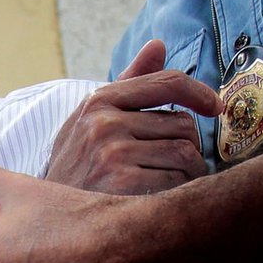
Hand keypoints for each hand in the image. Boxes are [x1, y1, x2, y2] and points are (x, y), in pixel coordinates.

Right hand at [46, 40, 222, 193]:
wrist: (49, 218)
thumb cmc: (78, 167)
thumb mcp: (92, 119)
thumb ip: (128, 82)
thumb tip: (158, 44)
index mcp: (98, 102)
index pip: (166, 82)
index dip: (199, 93)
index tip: (214, 107)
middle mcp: (103, 123)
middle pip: (184, 124)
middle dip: (186, 146)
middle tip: (168, 166)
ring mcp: (112, 153)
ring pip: (187, 154)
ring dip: (187, 173)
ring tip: (162, 184)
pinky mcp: (122, 184)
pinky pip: (179, 181)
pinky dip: (177, 193)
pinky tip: (155, 200)